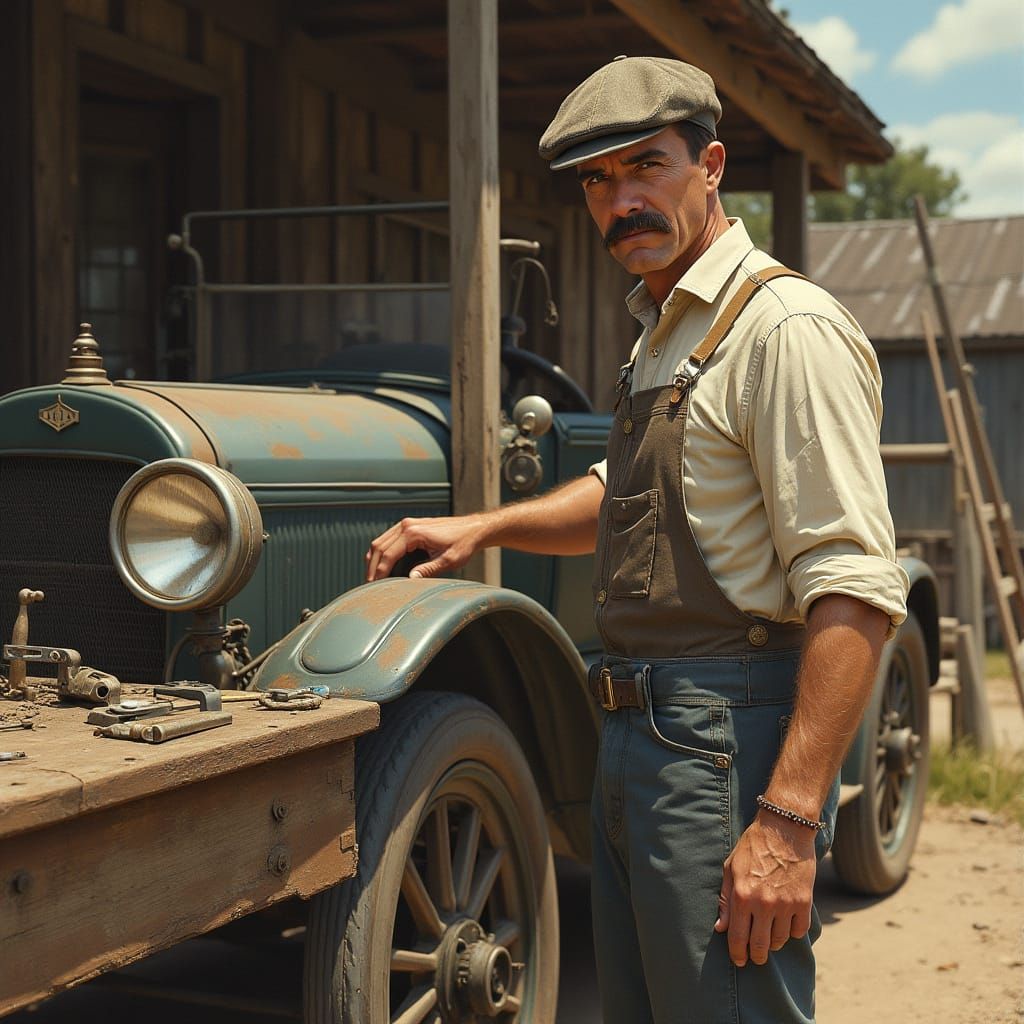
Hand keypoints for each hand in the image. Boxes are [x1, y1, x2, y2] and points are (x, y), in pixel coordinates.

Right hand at [365, 515, 487, 580]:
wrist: (472, 528)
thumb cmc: (463, 543)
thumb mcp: (448, 560)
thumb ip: (428, 570)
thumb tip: (410, 579)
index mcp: (414, 533)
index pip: (388, 554)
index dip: (380, 571)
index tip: (375, 586)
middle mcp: (407, 525)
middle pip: (379, 546)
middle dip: (372, 567)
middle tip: (369, 585)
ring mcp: (407, 524)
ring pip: (380, 541)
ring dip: (374, 559)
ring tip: (373, 577)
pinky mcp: (409, 526)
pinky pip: (388, 539)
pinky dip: (382, 552)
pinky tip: (382, 565)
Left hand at [714, 811, 816, 966]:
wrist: (784, 828)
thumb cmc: (753, 846)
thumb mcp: (731, 868)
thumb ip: (725, 899)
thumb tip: (720, 928)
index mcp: (742, 895)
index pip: (738, 937)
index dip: (738, 954)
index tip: (739, 961)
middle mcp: (764, 903)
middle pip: (760, 945)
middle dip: (757, 956)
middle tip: (756, 957)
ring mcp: (786, 904)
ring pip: (780, 940)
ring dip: (774, 943)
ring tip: (770, 938)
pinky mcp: (804, 902)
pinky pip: (798, 931)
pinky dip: (792, 932)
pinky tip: (786, 925)